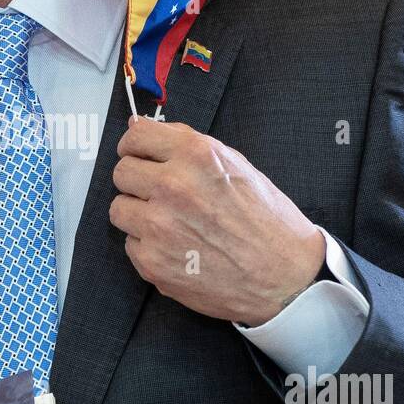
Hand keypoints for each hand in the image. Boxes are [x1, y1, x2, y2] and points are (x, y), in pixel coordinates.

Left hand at [110, 116, 325, 325]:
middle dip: (137, 181)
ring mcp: (159, 226)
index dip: (134, 146)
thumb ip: (186, 145)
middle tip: (158, 193)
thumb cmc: (267, 221)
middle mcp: (173, 186)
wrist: (284, 276)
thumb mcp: (236, 165)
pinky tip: (177, 248)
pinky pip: (131, 243)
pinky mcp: (152, 262)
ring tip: (169, 223)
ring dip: (138, 214)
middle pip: (122, 173)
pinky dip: (148, 246)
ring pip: (119, 209)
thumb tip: (142, 127)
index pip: (135, 137)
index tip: (138, 155)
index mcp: (195, 155)